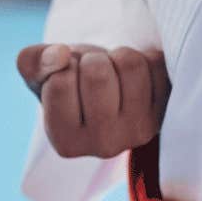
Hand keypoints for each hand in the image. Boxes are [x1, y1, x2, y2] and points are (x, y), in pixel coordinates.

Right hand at [16, 42, 170, 158]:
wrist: (113, 88)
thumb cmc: (74, 81)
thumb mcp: (43, 73)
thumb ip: (36, 62)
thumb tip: (59, 54)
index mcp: (66, 143)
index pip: (60, 83)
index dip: (64, 66)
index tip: (70, 77)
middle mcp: (104, 146)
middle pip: (97, 74)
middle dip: (92, 59)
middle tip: (94, 72)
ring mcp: (139, 131)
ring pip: (130, 64)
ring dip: (119, 55)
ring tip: (114, 72)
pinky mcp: (165, 110)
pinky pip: (156, 63)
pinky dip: (144, 57)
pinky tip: (136, 77)